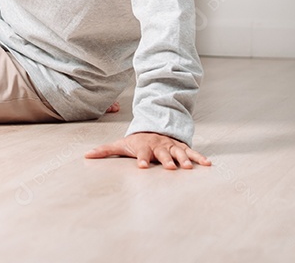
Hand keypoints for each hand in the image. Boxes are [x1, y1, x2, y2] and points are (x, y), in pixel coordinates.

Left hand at [85, 132, 210, 169]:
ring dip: (184, 160)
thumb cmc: (135, 142)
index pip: (142, 154)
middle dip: (167, 160)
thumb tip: (86, 155)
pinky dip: (199, 157)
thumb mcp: (120, 144)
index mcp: (144, 147)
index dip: (142, 159)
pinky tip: (208, 164)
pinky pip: (192, 152)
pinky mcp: (182, 147)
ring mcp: (171, 146)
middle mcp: (159, 146)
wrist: (153, 128)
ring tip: (189, 167)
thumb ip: (104, 151)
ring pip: (179, 153)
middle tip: (171, 167)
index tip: (142, 166)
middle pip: (163, 154)